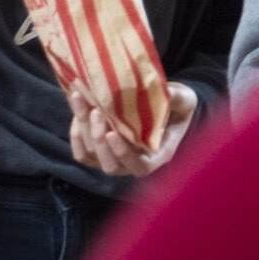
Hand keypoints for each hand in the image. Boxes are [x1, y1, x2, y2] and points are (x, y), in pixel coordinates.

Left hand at [69, 83, 196, 177]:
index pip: (140, 167)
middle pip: (110, 165)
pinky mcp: (98, 153)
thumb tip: (167, 92)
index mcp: (158, 155)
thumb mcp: (183, 99)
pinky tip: (78, 109)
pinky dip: (75, 133)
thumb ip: (177, 98)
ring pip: (91, 156)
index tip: (112, 133)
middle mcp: (133, 163)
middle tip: (97, 111)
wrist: (159, 105)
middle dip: (99, 138)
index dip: (124, 154)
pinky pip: (81, 153)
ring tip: (83, 101)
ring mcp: (114, 160)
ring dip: (83, 130)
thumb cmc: (176, 106)